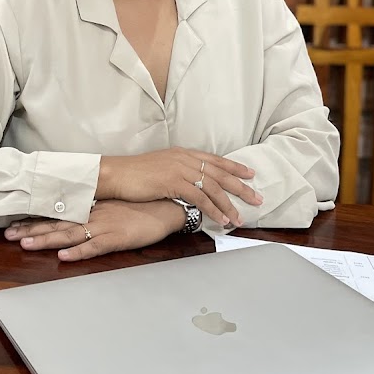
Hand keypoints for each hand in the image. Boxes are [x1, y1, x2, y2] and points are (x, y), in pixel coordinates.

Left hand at [4, 200, 186, 261]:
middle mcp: (92, 215)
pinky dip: (79, 251)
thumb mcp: (110, 205)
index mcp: (90, 208)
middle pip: (57, 224)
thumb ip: (91, 210)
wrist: (165, 206)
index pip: (57, 214)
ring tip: (27, 245)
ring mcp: (103, 226)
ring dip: (48, 240)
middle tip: (8, 235)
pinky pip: (95, 246)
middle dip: (32, 230)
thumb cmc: (138, 206)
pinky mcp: (117, 238)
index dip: (35, 219)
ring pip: (70, 234)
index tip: (13, 223)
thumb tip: (73, 214)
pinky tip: (65, 256)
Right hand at [97, 148, 261, 228]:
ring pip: (213, 187)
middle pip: (220, 173)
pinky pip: (200, 198)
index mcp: (182, 153)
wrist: (116, 174)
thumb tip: (190, 184)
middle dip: (241, 186)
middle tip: (257, 198)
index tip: (250, 174)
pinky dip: (213, 210)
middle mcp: (184, 158)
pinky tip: (222, 219)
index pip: (214, 160)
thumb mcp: (160, 167)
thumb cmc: (133, 174)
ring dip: (229, 204)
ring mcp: (179, 169)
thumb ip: (177, 172)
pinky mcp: (174, 182)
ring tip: (240, 218)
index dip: (234, 167)